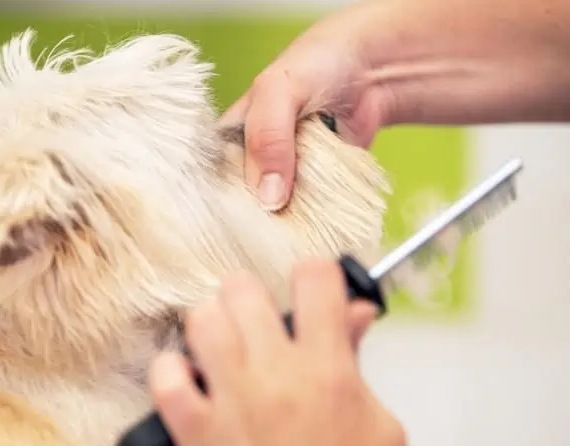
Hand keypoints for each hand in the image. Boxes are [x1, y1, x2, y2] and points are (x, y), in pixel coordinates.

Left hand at [149, 261, 407, 445]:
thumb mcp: (381, 428)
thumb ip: (357, 363)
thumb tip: (351, 318)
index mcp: (329, 370)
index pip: (315, 279)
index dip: (315, 276)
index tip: (313, 289)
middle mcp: (276, 378)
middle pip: (244, 288)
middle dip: (254, 297)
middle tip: (262, 324)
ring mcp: (231, 404)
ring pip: (201, 320)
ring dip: (213, 325)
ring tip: (226, 350)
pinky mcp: (196, 437)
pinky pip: (163, 378)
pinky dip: (172, 370)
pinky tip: (192, 383)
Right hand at [223, 0, 569, 211]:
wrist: (373, 68)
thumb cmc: (316, 64)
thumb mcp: (279, 91)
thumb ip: (268, 139)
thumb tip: (268, 198)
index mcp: (229, 139)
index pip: (210, 180)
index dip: (214, 204)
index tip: (223, 227)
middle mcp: (251, 162)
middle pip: (241, 204)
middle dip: (251, 222)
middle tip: (258, 240)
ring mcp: (284, 179)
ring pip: (274, 214)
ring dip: (282, 228)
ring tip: (282, 243)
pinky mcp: (313, 190)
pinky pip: (307, 214)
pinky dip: (310, 222)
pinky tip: (306, 236)